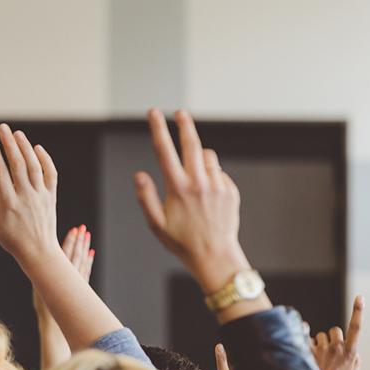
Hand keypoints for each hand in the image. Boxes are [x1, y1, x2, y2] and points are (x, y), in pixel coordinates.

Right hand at [0, 124, 61, 271]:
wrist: (39, 252)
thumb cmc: (12, 239)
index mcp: (9, 204)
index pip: (0, 172)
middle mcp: (26, 197)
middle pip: (18, 164)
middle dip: (8, 143)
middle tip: (2, 128)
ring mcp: (40, 196)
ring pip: (34, 165)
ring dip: (25, 147)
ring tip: (17, 134)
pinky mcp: (51, 197)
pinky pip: (50, 174)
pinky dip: (45, 159)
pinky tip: (37, 148)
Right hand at [33, 225, 94, 316]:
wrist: (54, 323)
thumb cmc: (43, 307)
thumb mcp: (38, 288)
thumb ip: (41, 274)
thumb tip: (39, 259)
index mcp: (58, 275)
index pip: (66, 253)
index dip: (70, 241)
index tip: (75, 229)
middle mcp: (69, 277)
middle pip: (76, 254)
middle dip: (79, 241)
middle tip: (82, 228)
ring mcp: (77, 282)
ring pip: (82, 261)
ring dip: (84, 248)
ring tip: (87, 236)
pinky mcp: (82, 287)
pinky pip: (86, 271)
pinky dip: (89, 261)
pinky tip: (91, 253)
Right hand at [133, 109, 249, 292]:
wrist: (215, 256)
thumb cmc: (182, 242)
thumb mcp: (156, 224)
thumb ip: (145, 197)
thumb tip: (139, 175)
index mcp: (178, 189)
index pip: (164, 151)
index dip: (157, 129)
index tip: (154, 113)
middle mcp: (199, 183)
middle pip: (191, 143)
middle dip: (184, 124)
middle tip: (180, 112)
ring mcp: (217, 186)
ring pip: (207, 157)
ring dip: (199, 159)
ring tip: (193, 180)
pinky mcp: (230, 191)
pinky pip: (219, 173)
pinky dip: (212, 177)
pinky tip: (207, 198)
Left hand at [310, 295, 363, 369]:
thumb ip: (356, 362)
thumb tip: (354, 352)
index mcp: (350, 353)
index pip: (356, 328)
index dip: (358, 312)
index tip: (360, 298)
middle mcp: (336, 348)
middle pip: (335, 330)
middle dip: (333, 338)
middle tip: (330, 352)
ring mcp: (321, 349)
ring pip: (321, 336)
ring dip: (320, 343)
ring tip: (318, 359)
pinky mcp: (307, 351)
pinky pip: (305, 336)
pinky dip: (305, 339)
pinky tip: (304, 345)